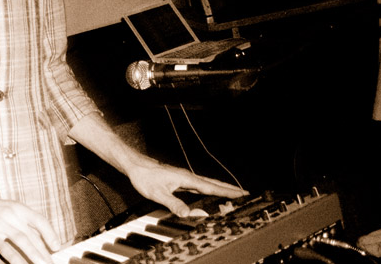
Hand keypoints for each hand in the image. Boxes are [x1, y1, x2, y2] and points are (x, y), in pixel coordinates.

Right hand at [0, 195, 57, 263]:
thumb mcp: (9, 210)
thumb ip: (22, 223)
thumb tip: (39, 240)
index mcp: (19, 209)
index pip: (40, 221)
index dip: (50, 234)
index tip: (57, 247)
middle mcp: (13, 215)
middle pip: (33, 236)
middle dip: (45, 253)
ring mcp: (2, 224)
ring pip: (23, 241)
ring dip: (35, 256)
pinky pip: (7, 249)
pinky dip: (16, 259)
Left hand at [126, 160, 246, 216]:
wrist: (135, 166)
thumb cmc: (145, 177)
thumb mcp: (158, 193)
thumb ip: (174, 203)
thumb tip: (188, 214)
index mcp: (186, 179)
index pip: (211, 187)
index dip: (227, 191)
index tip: (242, 193)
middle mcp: (187, 177)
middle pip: (212, 183)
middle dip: (228, 188)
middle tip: (245, 193)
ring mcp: (184, 177)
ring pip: (206, 183)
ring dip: (220, 187)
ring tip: (233, 192)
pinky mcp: (179, 179)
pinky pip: (199, 184)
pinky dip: (209, 188)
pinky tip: (209, 191)